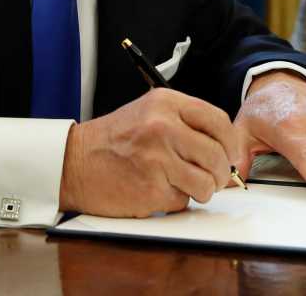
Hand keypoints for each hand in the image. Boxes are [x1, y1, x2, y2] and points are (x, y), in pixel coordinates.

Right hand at [59, 88, 241, 216]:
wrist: (74, 162)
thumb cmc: (114, 139)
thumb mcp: (150, 112)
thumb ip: (187, 123)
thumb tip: (227, 148)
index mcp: (165, 103)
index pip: (218, 121)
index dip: (231, 142)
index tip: (232, 155)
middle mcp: (162, 127)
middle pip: (217, 155)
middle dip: (221, 173)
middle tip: (214, 178)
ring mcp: (156, 159)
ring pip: (206, 183)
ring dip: (202, 190)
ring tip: (185, 185)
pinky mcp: (150, 189)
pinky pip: (183, 201)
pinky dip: (176, 201)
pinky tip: (159, 190)